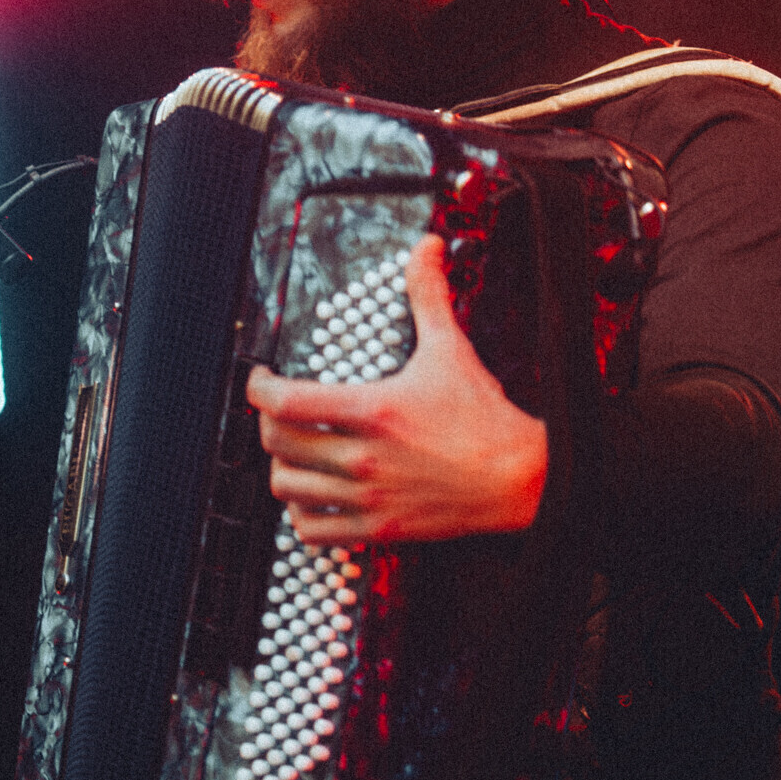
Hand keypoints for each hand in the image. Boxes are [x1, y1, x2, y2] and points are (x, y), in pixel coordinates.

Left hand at [245, 234, 547, 542]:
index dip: (259, 388)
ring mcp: (369, 497)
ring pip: (288, 487)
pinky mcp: (379, 529)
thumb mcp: (450, 349)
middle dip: (268, 423)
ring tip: (292, 453)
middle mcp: (364, 457)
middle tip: (277, 413)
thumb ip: (428, 295)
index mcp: (373, 410)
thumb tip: (426, 249)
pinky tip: (311, 495)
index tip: (260, 380)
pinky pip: (313, 530)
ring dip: (282, 467)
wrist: (521, 480)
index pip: (287, 401)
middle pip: (278, 443)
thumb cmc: (485, 420)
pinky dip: (301, 513)